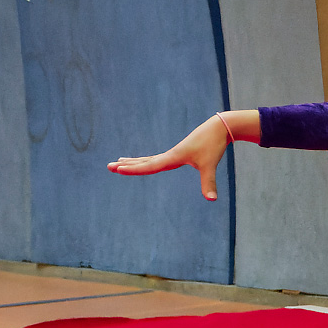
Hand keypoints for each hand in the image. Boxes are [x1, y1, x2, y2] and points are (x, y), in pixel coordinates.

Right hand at [109, 113, 242, 200]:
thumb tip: (212, 199)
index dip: (133, 169)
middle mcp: (169, 155)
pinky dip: (145, 160)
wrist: (218, 128)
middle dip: (126, 165)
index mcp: (172, 158)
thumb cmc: (213, 145)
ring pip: (147, 159)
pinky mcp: (177, 153)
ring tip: (117, 161)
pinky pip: (156, 158)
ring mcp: (172, 153)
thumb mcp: (210, 165)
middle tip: (108, 167)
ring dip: (133, 161)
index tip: (118, 169)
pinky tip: (142, 161)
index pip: (149, 166)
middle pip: (143, 161)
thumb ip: (209, 182)